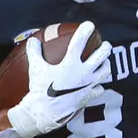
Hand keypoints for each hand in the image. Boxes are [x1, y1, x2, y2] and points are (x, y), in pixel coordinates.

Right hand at [7, 21, 112, 137]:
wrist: (45, 112)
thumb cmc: (40, 89)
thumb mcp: (35, 68)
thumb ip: (34, 52)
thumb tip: (32, 39)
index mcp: (70, 63)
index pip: (79, 43)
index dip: (85, 31)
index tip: (90, 25)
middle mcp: (83, 72)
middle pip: (101, 56)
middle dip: (105, 48)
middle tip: (105, 44)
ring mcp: (88, 85)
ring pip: (105, 71)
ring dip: (106, 65)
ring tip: (105, 62)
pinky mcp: (88, 96)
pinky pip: (99, 89)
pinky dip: (98, 86)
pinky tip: (96, 85)